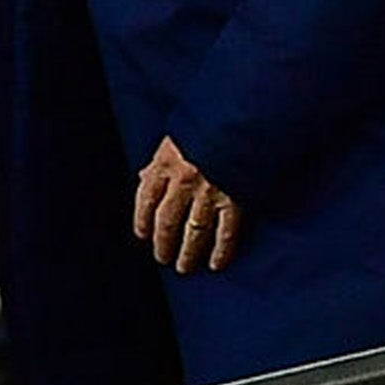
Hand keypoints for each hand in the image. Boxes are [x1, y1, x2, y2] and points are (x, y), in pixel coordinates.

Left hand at [134, 136, 240, 272]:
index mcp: (166, 163)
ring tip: (184, 267)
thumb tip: (143, 175)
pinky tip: (216, 264)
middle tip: (163, 258)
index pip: (146, 199)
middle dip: (164, 244)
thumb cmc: (206, 123)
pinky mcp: (235, 199)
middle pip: (167, 222)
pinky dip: (221, 251)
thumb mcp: (175, 135)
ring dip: (188, 253)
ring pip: (194, 232)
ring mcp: (210, 193)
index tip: (143, 234)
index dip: (142, 220)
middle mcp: (184, 181)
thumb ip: (159, 159)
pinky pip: (226, 232)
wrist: (242, 117)